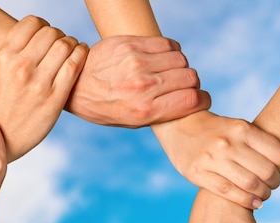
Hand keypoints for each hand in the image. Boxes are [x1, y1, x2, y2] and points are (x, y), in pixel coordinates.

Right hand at [0, 15, 87, 161]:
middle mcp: (21, 67)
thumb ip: (17, 50)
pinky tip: (81, 53)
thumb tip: (42, 32)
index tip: (47, 34)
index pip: (32, 23)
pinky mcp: (55, 97)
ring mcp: (39, 83)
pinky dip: (82, 53)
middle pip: (51, 33)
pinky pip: (74, 64)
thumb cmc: (5, 100)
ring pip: (65, 45)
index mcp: (5, 56)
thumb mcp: (0, 70)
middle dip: (59, 35)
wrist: (4, 134)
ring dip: (72, 43)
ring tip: (72, 49)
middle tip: (62, 44)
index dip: (43, 25)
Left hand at [65, 35, 210, 126]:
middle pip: (190, 77)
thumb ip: (162, 112)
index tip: (200, 100)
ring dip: (180, 66)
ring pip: (181, 59)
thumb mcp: (133, 122)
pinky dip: (170, 51)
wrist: (77, 86)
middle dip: (191, 83)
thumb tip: (191, 101)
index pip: (192, 100)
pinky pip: (167, 44)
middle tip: (182, 86)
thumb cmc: (107, 108)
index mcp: (145, 111)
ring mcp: (136, 63)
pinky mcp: (130, 44)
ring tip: (168, 72)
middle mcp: (142, 86)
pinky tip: (160, 59)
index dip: (203, 100)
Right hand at [153, 111, 279, 208]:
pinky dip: (247, 201)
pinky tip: (255, 203)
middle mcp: (228, 143)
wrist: (178, 125)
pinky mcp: (198, 173)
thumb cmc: (215, 130)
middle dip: (275, 183)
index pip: (277, 153)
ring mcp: (212, 159)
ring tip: (264, 195)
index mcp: (242, 128)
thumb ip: (256, 141)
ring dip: (263, 194)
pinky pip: (229, 192)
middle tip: (273, 185)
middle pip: (266, 171)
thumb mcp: (236, 126)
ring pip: (250, 184)